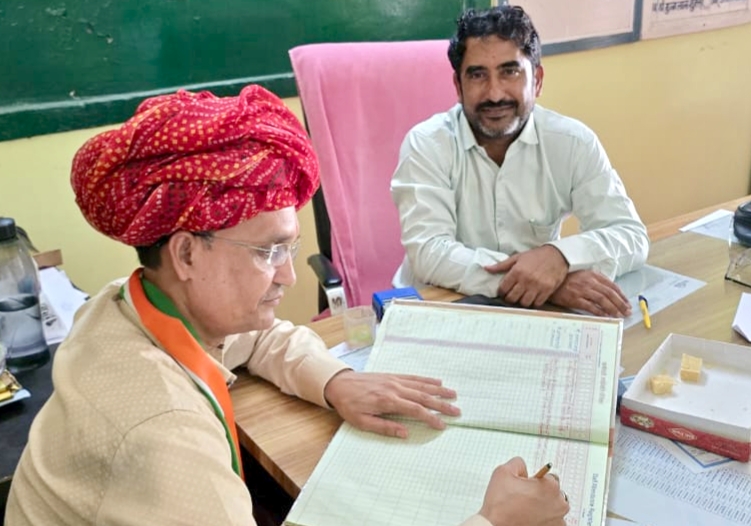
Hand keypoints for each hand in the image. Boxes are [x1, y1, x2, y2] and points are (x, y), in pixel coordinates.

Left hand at [323, 370, 460, 437]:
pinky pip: (413, 377)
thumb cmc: (349, 405)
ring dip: (439, 390)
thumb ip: (384, 427)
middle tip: (457, 411)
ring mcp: (395, 380)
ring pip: (421, 386)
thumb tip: (405, 433)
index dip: (431, 418)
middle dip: (441, 404)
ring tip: (454, 395)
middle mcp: (395, 389)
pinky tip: (437, 381)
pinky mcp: (393, 376)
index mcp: (388, 401)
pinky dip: (427, 380)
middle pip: (423, 397)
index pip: (415, 410)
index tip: (442, 425)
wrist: (339, 383)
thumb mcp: (362, 422)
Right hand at [478, 457, 568, 525]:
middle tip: (524, 498)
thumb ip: (518, 463)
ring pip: (554, 508)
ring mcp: (558, 520)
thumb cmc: (501, 506)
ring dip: (544, 507)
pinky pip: (552, 522)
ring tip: (526, 511)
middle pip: (554, 493)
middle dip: (542, 493)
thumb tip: (523, 467)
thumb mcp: (503, 472)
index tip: (527, 486)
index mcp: (550, 487)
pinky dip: (544, 520)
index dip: (536, 480)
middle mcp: (559, 504)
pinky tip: (530, 519)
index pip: (550, 476)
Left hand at [485, 246, 568, 307]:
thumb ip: (501, 265)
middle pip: (512, 298)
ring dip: (521, 301)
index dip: (501, 292)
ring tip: (521, 297)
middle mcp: (526, 280)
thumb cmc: (536, 256)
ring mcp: (537, 286)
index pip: (503, 288)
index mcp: (517, 271)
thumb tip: (486, 268)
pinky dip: (533, 303)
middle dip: (509, 298)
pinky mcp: (547, 291)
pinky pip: (537, 303)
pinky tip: (532, 298)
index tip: (503, 291)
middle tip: (511, 296)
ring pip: (524, 303)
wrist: (557, 255)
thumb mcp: (517, 257)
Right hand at [548, 270, 630, 316]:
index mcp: (592, 275)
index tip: (626, 302)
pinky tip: (606, 316)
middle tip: (627, 311)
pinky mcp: (575, 299)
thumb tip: (608, 291)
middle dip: (620, 303)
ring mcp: (582, 290)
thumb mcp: (582, 275)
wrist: (550, 282)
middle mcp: (589, 282)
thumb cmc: (566, 280)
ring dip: (613, 308)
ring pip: (602, 300)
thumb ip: (595, 281)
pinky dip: (600, 312)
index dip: (621, 295)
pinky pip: (591, 307)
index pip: (611, 285)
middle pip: (609, 293)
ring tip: (619, 315)